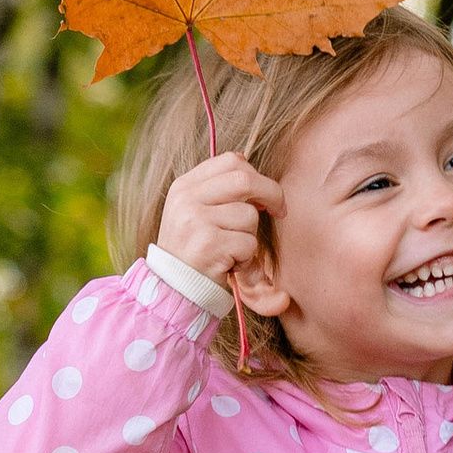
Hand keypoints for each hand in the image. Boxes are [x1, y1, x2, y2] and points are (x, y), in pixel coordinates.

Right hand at [157, 150, 284, 298]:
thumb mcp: (195, 213)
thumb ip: (218, 189)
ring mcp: (195, 220)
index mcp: (185, 186)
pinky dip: (247, 259)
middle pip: (244, 179)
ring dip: (251, 237)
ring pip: (249, 216)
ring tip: (233, 253)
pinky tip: (230, 266)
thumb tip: (246, 162)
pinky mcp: (208, 244)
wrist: (173, 291)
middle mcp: (187, 199)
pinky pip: (248, 243)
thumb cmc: (193, 252)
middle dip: (271, 194)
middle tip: (280, 211)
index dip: (255, 175)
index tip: (264, 197)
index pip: (231, 161)